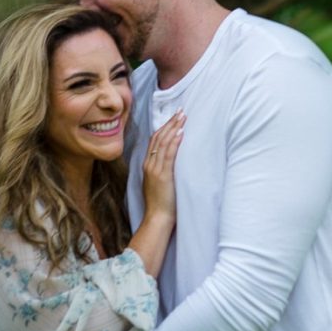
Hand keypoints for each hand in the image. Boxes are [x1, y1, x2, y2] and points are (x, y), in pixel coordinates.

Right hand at [140, 109, 185, 224]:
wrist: (157, 219)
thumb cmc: (161, 205)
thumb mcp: (159, 184)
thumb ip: (163, 172)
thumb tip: (174, 164)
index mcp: (148, 166)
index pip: (155, 141)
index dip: (164, 128)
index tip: (174, 118)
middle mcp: (149, 165)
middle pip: (158, 138)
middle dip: (170, 123)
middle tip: (181, 112)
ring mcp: (155, 169)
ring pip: (163, 143)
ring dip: (173, 128)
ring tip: (183, 117)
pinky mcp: (163, 175)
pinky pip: (168, 154)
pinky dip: (174, 142)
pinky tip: (180, 133)